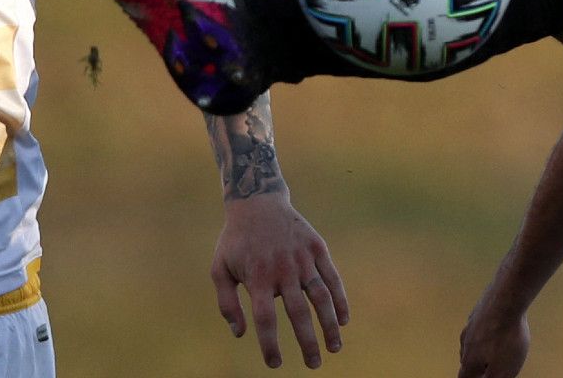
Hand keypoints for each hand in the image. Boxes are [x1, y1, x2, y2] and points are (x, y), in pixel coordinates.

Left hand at [213, 193, 349, 368]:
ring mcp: (302, 258)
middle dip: (308, 343)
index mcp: (257, 277)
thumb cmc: (235, 241)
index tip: (275, 364)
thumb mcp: (219, 269)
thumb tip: (240, 334)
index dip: (270, 345)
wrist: (257, 201)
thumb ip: (227, 303)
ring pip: (321, 297)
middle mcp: (282, 269)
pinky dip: (340, 299)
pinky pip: (332, 277)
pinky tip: (343, 319)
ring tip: (334, 348)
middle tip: (313, 366)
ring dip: (330, 325)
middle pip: (298, 313)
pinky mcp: (317, 247)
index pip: (266, 320)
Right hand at [456, 295, 529, 377]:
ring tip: (490, 350)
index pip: (463, 377)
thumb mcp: (504, 370)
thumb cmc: (506, 338)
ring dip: (478, 348)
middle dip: (474, 366)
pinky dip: (484, 331)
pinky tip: (494, 328)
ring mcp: (470, 325)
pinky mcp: (479, 311)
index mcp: (469, 361)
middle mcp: (465, 343)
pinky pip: (479, 326)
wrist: (507, 300)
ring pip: (471, 342)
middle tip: (486, 368)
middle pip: (466, 360)